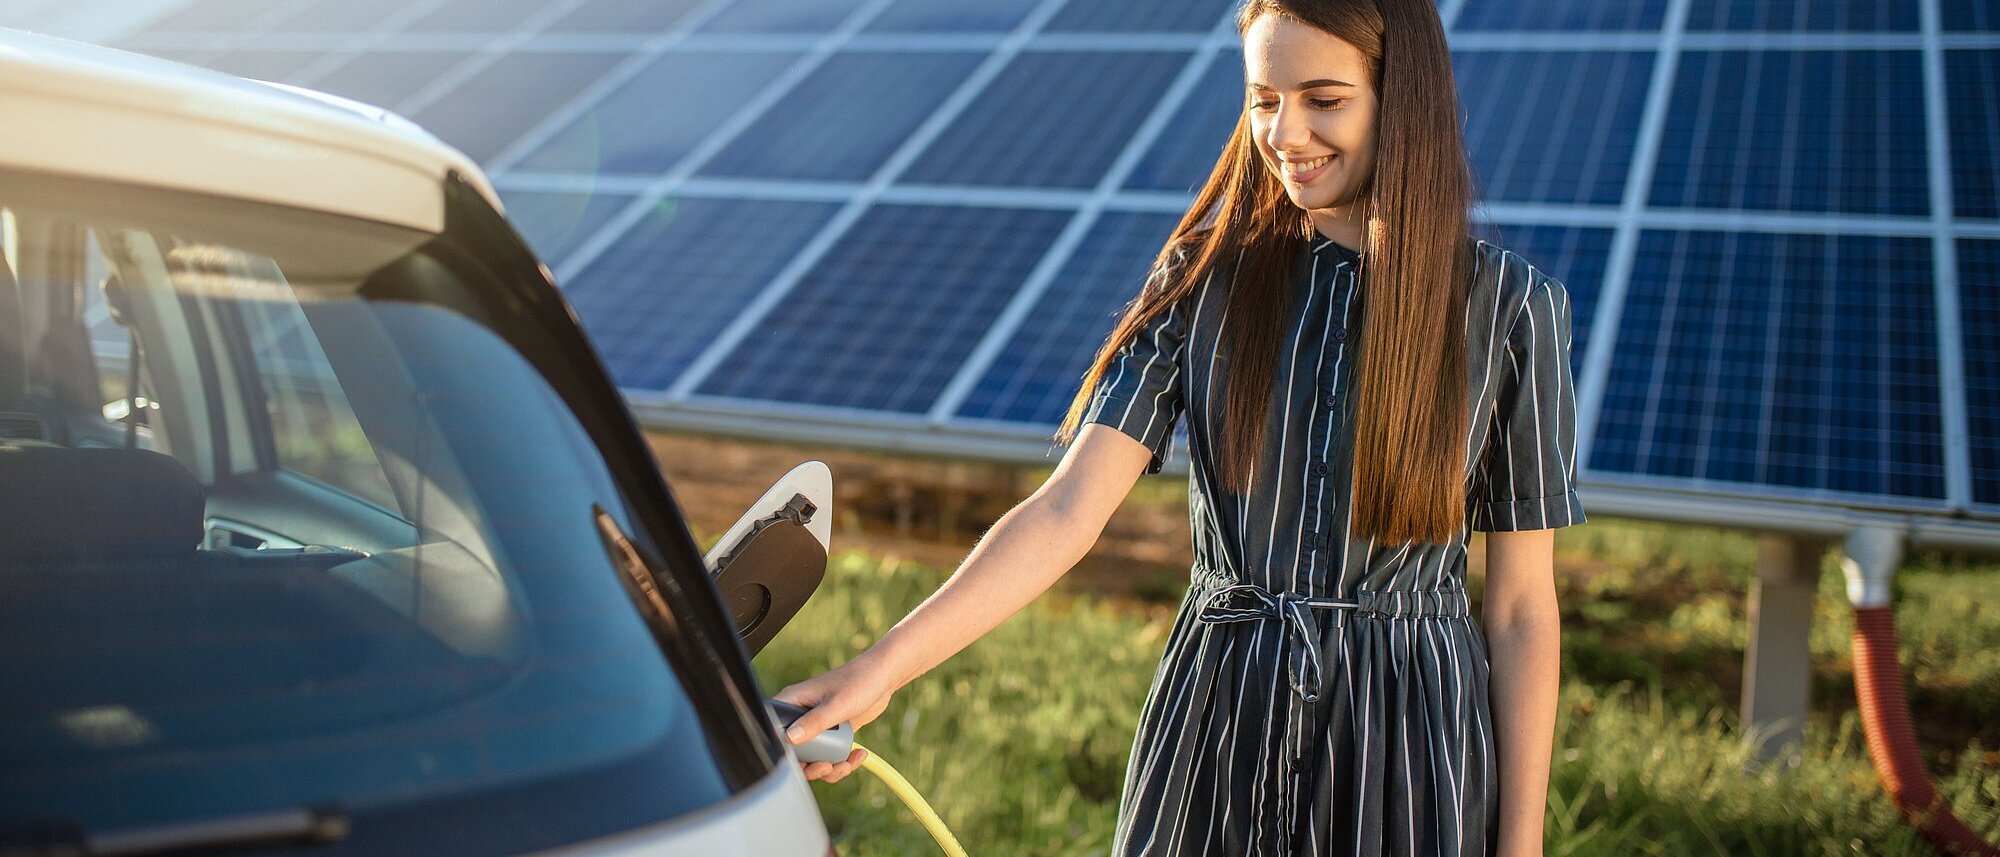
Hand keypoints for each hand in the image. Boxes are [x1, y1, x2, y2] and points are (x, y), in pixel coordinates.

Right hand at [772, 652, 898, 782]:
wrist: (883, 678)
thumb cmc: (858, 681)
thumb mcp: (836, 704)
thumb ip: (814, 722)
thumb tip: (790, 738)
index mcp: (794, 702)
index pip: (776, 730)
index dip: (785, 751)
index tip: (804, 760)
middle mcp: (801, 716)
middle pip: (794, 752)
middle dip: (811, 766)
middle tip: (827, 767)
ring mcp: (817, 726)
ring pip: (813, 758)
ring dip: (829, 769)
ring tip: (846, 765)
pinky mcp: (833, 733)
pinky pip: (830, 755)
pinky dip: (842, 762)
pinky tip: (857, 756)